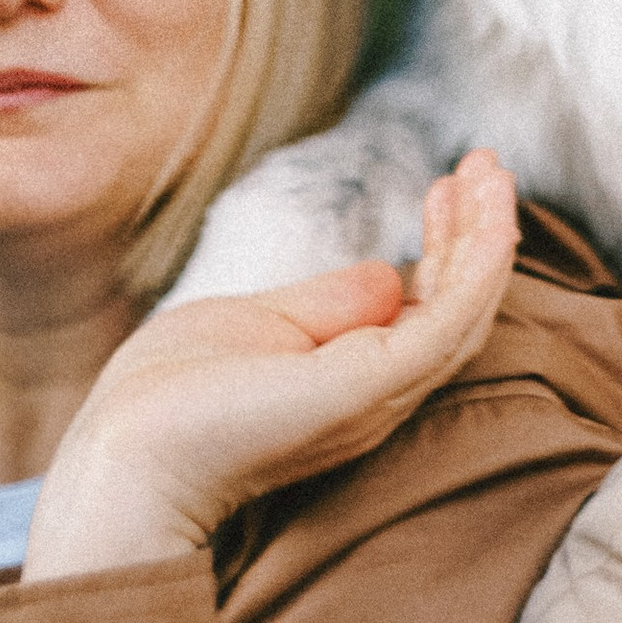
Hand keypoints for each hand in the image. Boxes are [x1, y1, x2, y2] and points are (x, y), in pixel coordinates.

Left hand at [22, 151, 520, 583]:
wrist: (127, 456)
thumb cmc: (168, 401)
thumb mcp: (256, 325)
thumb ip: (325, 305)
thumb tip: (389, 276)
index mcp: (346, 380)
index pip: (422, 311)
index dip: (442, 246)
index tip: (443, 186)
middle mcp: (377, 393)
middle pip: (456, 308)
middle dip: (477, 232)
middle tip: (488, 166)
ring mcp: (381, 392)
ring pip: (467, 309)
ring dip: (491, 234)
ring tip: (494, 172)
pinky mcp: (375, 383)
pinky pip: (455, 318)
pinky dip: (483, 260)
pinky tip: (490, 212)